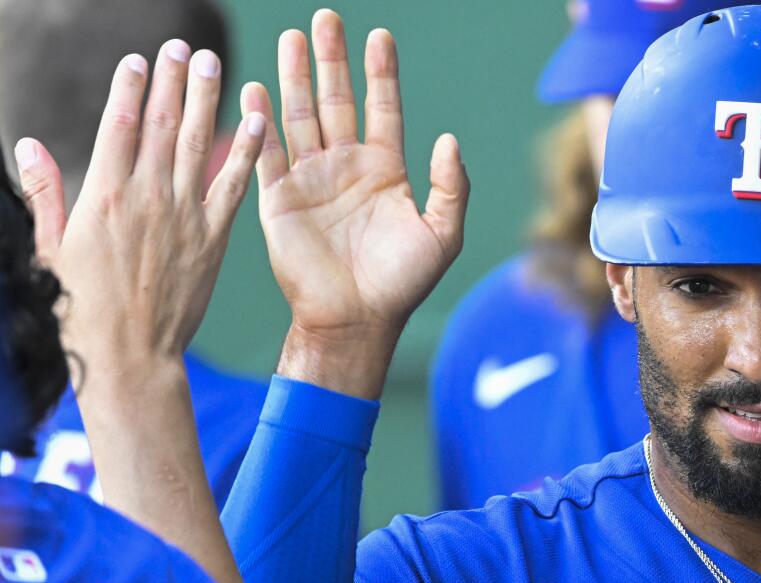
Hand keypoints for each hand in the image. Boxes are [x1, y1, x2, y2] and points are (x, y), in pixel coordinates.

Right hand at [17, 42, 264, 372]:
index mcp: (104, 198)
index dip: (130, 89)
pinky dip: (245, 152)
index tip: (140, 60)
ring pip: (198, 146)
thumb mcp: (51, 248)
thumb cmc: (83, 308)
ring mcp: (184, 218)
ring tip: (215, 65)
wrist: (131, 357)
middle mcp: (147, 199)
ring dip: (208, 101)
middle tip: (184, 47)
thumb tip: (29, 144)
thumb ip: (46, 193)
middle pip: (162, 126)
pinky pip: (232, 187)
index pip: (119, 127)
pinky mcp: (213, 240)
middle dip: (173, 81)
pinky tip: (257, 121)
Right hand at [246, 10, 468, 397]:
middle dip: (332, 59)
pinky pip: (267, 151)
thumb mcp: (442, 234)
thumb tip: (449, 139)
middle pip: (338, 99)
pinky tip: (254, 87)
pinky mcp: (279, 197)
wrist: (357, 319)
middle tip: (326, 17)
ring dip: (294, 76)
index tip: (380, 35)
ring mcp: (311, 178)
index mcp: (385, 170)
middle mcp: (346, 166)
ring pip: (301, 114)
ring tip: (292, 36)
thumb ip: (450, 186)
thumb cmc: (402, 282)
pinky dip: (260, 120)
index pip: (383, 108)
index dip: (381, 73)